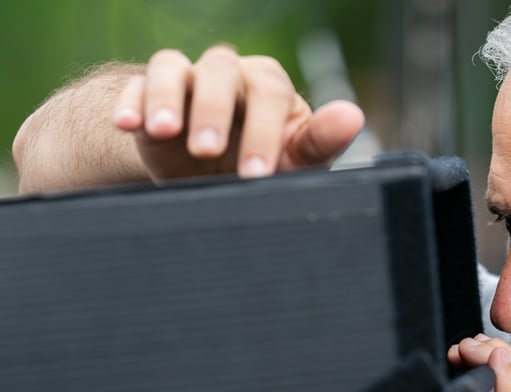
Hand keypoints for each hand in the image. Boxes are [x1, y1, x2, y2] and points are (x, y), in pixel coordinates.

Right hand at [111, 45, 364, 180]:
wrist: (212, 176)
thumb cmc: (264, 165)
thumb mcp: (294, 161)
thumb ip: (320, 141)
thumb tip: (353, 116)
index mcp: (270, 86)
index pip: (270, 94)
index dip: (263, 132)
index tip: (257, 172)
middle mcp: (229, 74)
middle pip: (220, 72)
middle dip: (213, 112)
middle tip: (207, 153)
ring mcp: (186, 79)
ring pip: (172, 67)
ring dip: (167, 98)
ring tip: (165, 132)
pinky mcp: (148, 94)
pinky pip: (135, 86)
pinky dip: (131, 103)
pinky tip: (127, 126)